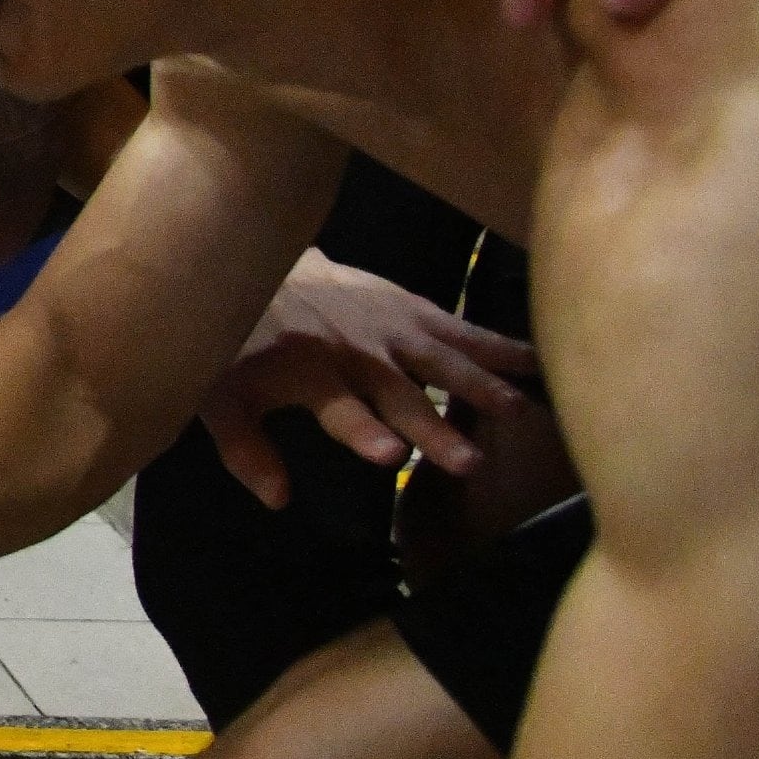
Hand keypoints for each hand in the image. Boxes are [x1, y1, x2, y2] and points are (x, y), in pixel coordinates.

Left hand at [197, 251, 537, 508]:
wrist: (255, 259)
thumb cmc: (238, 340)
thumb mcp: (220, 397)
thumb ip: (245, 449)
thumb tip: (278, 499)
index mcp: (307, 373)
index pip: (339, 410)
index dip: (364, 432)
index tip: (391, 457)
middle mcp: (355, 351)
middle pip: (399, 394)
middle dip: (432, 427)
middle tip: (468, 462)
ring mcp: (387, 326)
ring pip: (440, 359)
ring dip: (478, 386)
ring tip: (520, 412)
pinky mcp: (410, 306)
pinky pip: (459, 328)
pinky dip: (497, 344)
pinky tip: (538, 361)